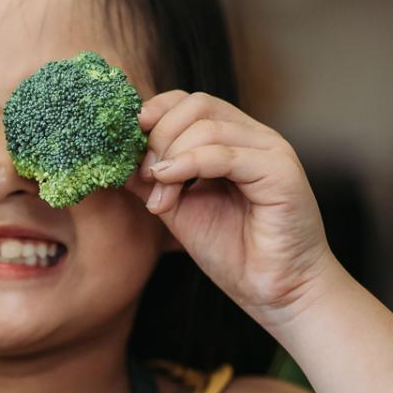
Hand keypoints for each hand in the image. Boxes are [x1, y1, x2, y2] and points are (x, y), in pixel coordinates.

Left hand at [124, 90, 337, 327]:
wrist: (274, 290)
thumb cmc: (231, 250)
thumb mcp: (176, 207)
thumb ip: (149, 179)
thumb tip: (112, 157)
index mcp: (231, 139)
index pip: (187, 102)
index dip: (153, 113)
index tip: (127, 142)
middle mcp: (253, 137)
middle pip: (195, 105)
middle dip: (158, 136)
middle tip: (144, 176)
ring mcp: (270, 150)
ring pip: (207, 127)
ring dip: (169, 159)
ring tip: (160, 197)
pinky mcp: (281, 171)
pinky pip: (225, 154)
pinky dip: (188, 164)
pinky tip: (168, 183)